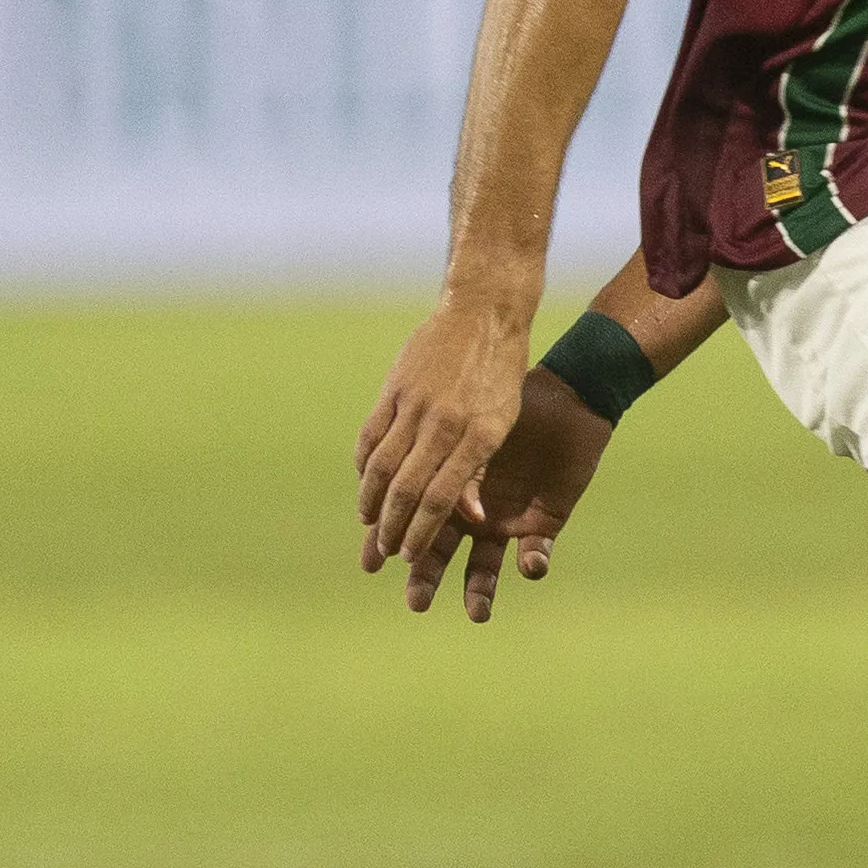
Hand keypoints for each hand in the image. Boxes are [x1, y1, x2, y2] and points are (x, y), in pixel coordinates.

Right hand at [354, 300, 530, 578]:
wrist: (484, 311)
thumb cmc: (502, 374)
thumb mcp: (504, 422)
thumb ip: (478, 468)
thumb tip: (468, 519)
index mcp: (479, 436)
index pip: (441, 498)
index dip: (421, 531)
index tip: (410, 556)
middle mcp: (444, 423)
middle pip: (406, 488)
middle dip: (392, 527)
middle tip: (382, 553)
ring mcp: (415, 404)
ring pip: (380, 465)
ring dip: (371, 501)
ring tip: (368, 524)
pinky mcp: (395, 388)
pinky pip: (371, 435)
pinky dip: (364, 464)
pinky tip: (365, 484)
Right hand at [387, 367, 616, 620]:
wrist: (562, 399)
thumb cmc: (510, 409)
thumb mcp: (476, 436)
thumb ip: (462, 472)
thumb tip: (454, 506)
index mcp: (445, 492)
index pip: (411, 526)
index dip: (391, 545)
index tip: (370, 568)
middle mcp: (471, 517)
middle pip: (441, 557)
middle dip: (427, 580)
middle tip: (416, 604)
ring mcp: (506, 523)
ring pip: (487, 568)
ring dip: (481, 591)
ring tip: (477, 613)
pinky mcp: (544, 524)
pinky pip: (538, 552)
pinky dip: (535, 562)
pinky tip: (531, 566)